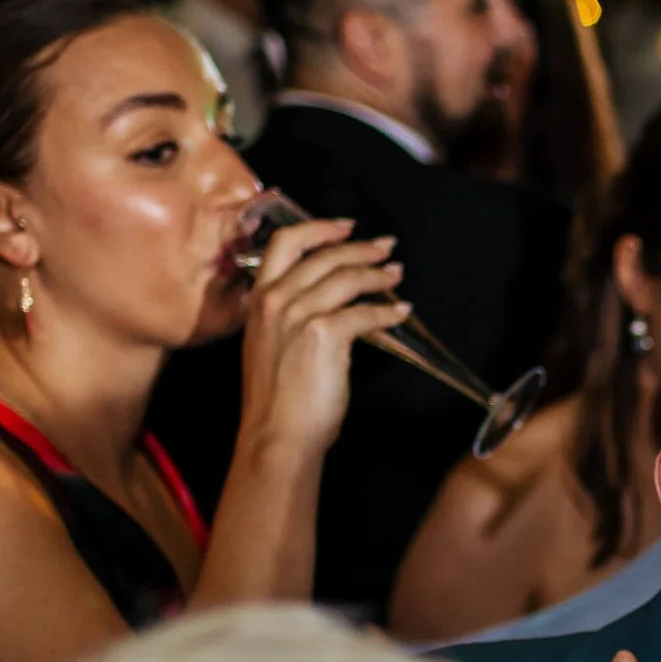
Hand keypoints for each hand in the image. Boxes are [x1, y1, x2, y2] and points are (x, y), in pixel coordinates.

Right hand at [237, 217, 415, 457]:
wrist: (277, 434)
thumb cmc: (276, 399)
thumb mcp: (270, 345)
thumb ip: (286, 317)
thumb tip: (324, 301)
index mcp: (259, 299)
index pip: (284, 243)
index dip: (319, 228)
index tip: (346, 227)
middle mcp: (275, 300)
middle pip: (324, 256)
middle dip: (360, 248)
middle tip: (387, 248)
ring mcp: (298, 315)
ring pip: (346, 278)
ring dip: (378, 274)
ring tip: (397, 274)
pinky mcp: (325, 334)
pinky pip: (365, 313)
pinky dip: (388, 312)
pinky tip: (401, 312)